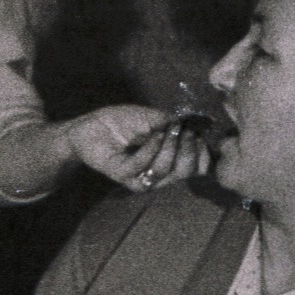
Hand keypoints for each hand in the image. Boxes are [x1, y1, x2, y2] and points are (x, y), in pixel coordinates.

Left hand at [62, 105, 210, 193]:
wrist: (91, 126)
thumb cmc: (121, 122)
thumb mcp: (153, 117)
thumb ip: (173, 123)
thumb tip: (197, 124)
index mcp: (169, 162)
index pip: (195, 169)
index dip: (203, 155)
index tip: (199, 136)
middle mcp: (157, 174)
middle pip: (184, 172)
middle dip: (188, 150)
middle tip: (184, 132)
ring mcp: (140, 177)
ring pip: (164, 171)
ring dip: (170, 148)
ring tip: (166, 131)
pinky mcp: (122, 175)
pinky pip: (142, 166)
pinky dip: (150, 149)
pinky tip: (153, 135)